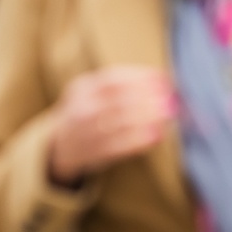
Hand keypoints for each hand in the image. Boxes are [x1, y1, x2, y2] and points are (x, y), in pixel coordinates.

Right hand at [47, 65, 174, 186]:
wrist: (60, 145)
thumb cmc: (89, 112)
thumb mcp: (95, 92)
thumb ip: (124, 86)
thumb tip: (163, 81)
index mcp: (82, 88)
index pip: (113, 79)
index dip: (141, 78)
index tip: (164, 80)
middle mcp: (81, 108)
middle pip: (118, 101)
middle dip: (148, 99)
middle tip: (171, 100)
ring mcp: (84, 131)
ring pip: (119, 123)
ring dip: (147, 118)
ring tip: (168, 115)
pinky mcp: (91, 152)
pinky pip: (118, 146)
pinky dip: (139, 140)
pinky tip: (157, 136)